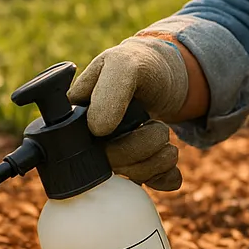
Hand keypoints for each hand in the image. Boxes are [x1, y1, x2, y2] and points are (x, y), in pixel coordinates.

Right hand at [68, 36, 190, 190]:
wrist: (165, 72)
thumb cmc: (138, 64)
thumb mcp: (123, 65)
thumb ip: (108, 91)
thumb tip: (97, 130)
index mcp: (76, 116)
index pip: (77, 149)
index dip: (107, 144)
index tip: (126, 125)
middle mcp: (89, 137)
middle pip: (108, 166)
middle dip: (142, 150)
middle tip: (160, 129)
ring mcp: (112, 152)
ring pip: (129, 177)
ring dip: (156, 163)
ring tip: (168, 142)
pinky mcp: (134, 163)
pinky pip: (146, 184)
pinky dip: (164, 178)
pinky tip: (172, 169)